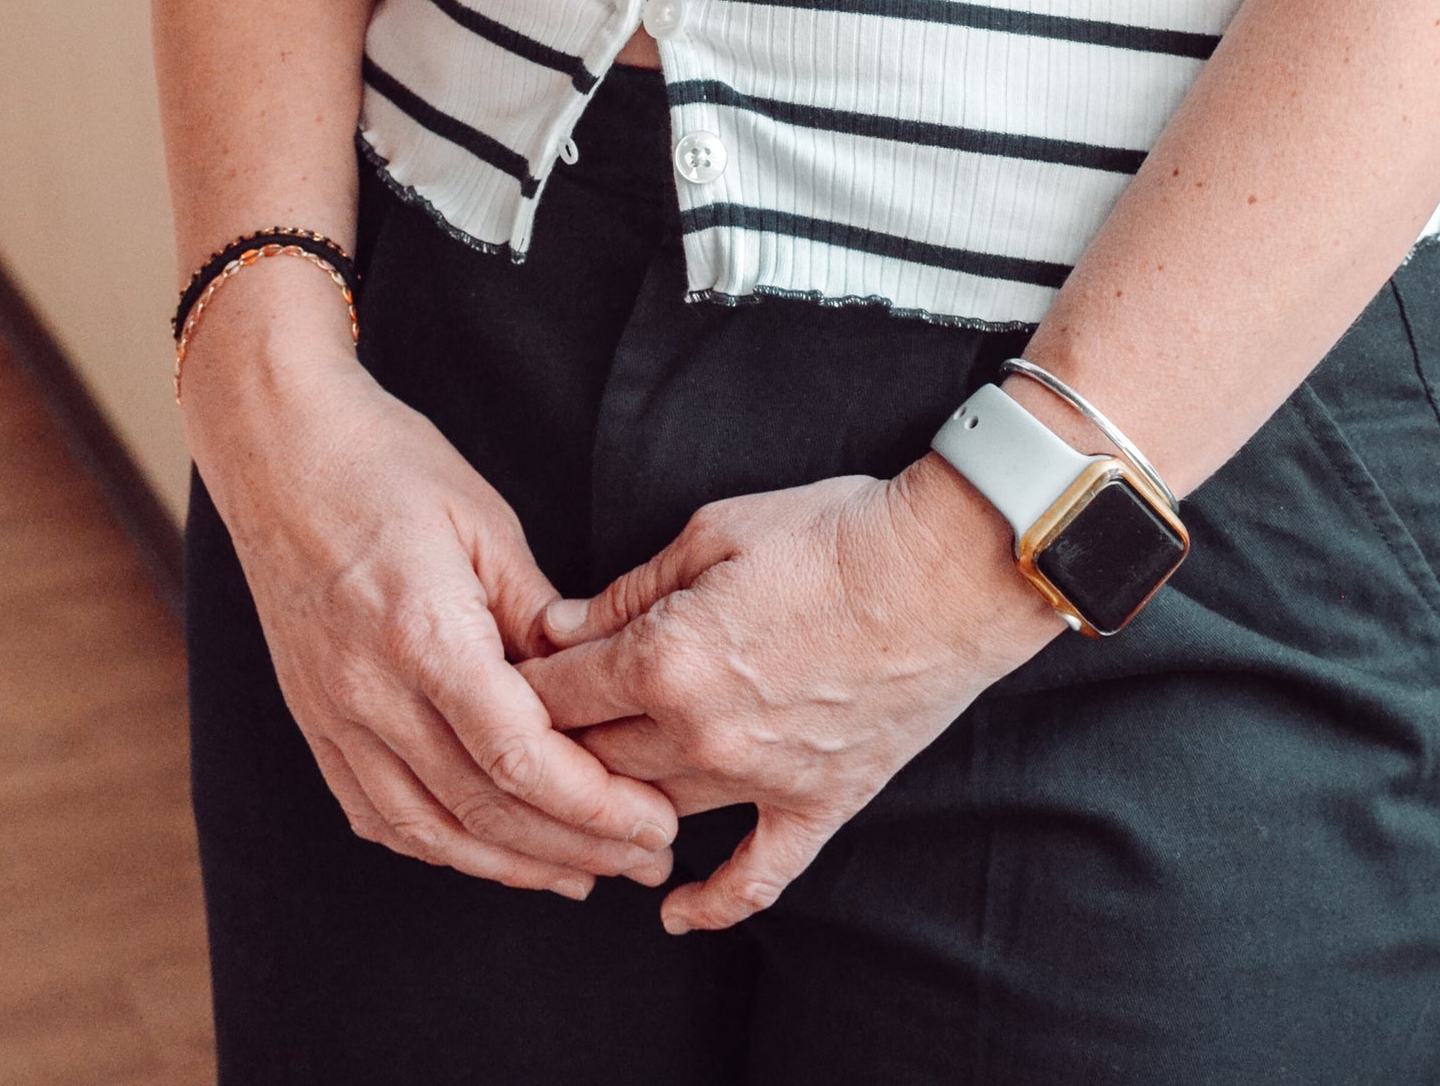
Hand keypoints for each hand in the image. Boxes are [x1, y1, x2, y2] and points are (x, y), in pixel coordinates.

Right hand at [181, 261, 678, 896]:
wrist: (279, 452)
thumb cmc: (388, 468)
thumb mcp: (485, 522)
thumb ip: (539, 615)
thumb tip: (595, 683)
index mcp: (422, 633)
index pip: (520, 756)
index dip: (594, 804)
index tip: (654, 819)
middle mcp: (371, 691)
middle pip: (485, 808)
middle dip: (576, 847)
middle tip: (647, 861)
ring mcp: (334, 715)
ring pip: (432, 830)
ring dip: (515, 865)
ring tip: (584, 875)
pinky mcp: (315, 723)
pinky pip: (380, 816)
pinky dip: (443, 847)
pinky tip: (492, 854)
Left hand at [523, 452, 1057, 931]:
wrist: (946, 567)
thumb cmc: (835, 531)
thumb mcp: (717, 528)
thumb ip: (632, 586)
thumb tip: (561, 627)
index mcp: (668, 655)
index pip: (557, 693)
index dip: (516, 685)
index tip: (493, 680)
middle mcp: (703, 730)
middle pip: (591, 759)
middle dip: (550, 745)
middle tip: (525, 734)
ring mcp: (763, 776)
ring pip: (656, 810)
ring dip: (611, 809)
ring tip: (580, 800)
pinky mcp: (819, 801)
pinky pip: (757, 874)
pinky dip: (713, 904)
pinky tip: (674, 913)